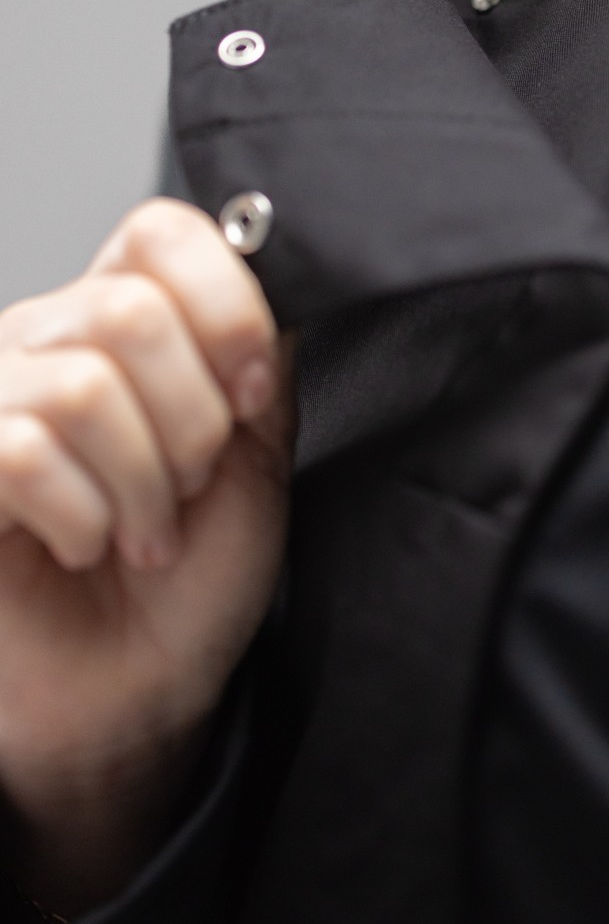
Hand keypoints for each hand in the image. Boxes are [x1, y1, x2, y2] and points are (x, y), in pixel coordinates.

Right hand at [0, 199, 295, 913]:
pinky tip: (87, 544)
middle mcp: (51, 340)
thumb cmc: (194, 576)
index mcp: (128, 320)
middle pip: (130, 309)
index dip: (224, 304)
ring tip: (144, 528)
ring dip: (141, 481)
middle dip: (191, 420)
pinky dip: (83, 515)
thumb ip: (261, 360)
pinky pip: (21, 450)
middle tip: (190, 482)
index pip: (160, 231)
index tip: (251, 392)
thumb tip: (269, 266)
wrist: (140, 691)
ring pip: (81, 385)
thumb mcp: (256, 454)